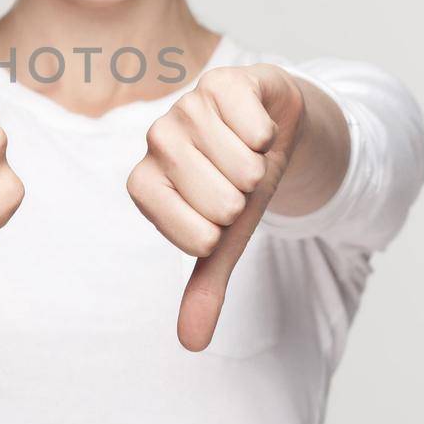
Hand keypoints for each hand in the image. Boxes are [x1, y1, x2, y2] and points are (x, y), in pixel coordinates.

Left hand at [126, 64, 307, 351]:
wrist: (276, 132)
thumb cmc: (240, 187)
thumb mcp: (228, 240)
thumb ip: (206, 286)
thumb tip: (191, 343)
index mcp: (147, 181)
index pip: (178, 224)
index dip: (212, 229)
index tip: (219, 220)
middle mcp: (158, 140)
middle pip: (214, 196)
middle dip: (241, 199)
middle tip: (240, 184)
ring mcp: (187, 106)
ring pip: (235, 159)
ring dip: (257, 166)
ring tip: (252, 156)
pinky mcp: (222, 81)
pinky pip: (249, 120)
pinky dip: (266, 133)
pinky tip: (260, 129)